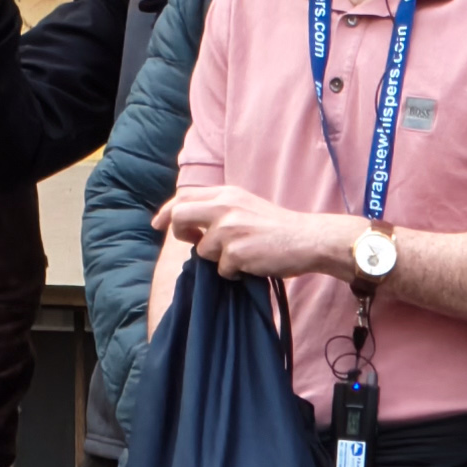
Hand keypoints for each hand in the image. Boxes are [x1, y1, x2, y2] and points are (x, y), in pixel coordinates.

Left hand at [153, 183, 353, 282]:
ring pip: (202, 250)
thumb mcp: (246, 206)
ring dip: (218, 259)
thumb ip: (220, 208)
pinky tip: (252, 264)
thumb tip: (193, 224)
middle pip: (180, 217)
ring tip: (242, 255)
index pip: (184, 197)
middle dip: (180, 233)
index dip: (167, 212)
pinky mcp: (237, 252)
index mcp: (226, 193)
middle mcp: (224, 207)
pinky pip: (221, 268)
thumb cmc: (279, 227)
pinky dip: (233, 272)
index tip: (159, 224)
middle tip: (193, 243)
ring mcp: (229, 230)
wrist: (308, 239)